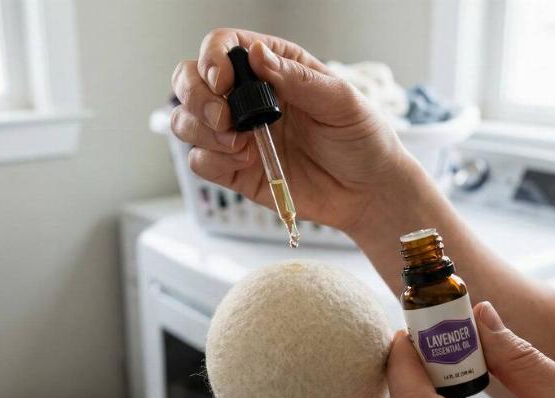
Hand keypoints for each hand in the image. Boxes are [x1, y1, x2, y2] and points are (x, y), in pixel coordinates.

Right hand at [170, 28, 421, 234]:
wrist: (368, 193)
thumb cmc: (362, 140)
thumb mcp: (340, 101)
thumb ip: (297, 78)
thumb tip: (256, 54)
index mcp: (274, 69)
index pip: (223, 46)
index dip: (213, 58)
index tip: (224, 80)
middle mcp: (249, 99)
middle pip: (190, 80)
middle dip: (195, 96)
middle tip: (223, 118)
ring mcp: (238, 136)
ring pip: (186, 121)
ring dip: (200, 130)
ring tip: (239, 144)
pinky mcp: (236, 171)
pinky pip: (199, 162)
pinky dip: (210, 161)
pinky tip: (243, 162)